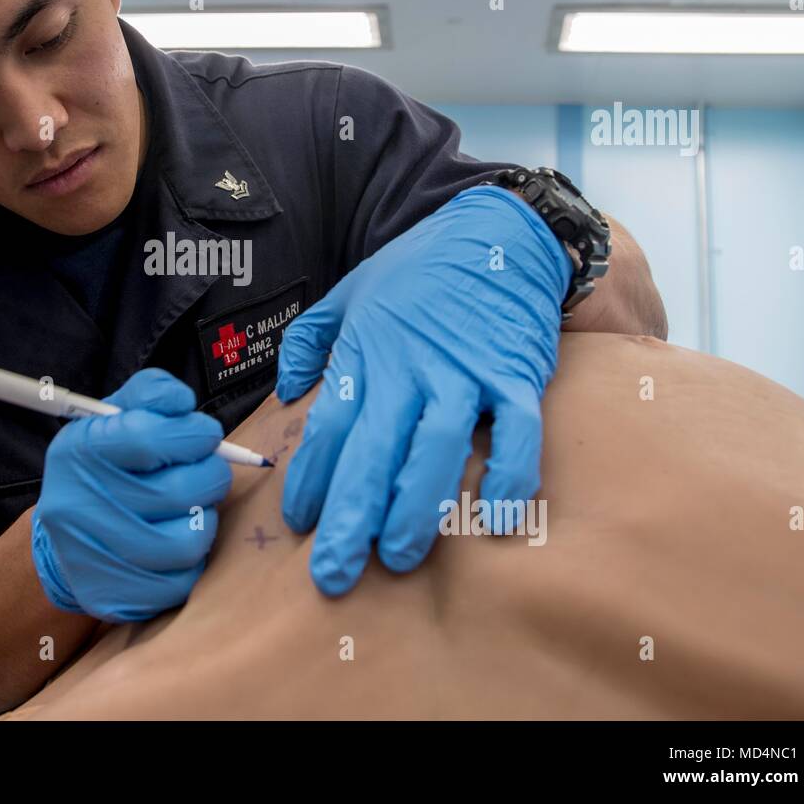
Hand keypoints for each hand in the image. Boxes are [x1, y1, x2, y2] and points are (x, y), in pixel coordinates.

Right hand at [31, 368, 232, 620]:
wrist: (62, 540)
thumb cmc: (103, 468)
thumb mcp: (114, 418)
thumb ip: (151, 395)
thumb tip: (182, 402)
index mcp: (77, 452)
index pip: (148, 437)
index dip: (193, 433)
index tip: (205, 433)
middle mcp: (77, 506)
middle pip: (179, 491)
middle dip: (211, 474)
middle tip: (207, 470)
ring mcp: (93, 557)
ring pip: (189, 540)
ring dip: (206, 518)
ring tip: (194, 506)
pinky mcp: (114, 598)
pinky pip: (183, 579)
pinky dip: (193, 557)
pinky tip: (177, 537)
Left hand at [275, 185, 571, 594]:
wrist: (495, 232)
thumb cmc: (416, 270)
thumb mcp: (349, 293)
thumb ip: (310, 340)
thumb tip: (287, 390)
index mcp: (366, 353)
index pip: (329, 425)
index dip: (311, 477)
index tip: (298, 523)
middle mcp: (410, 368)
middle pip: (373, 449)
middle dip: (350, 515)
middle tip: (334, 572)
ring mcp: (464, 373)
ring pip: (435, 448)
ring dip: (416, 506)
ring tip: (399, 556)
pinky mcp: (515, 376)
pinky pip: (516, 431)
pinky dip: (510, 473)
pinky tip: (497, 517)